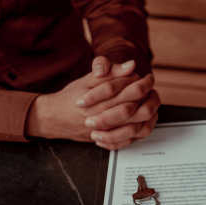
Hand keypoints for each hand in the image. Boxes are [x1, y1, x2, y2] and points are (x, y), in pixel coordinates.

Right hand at [26, 57, 159, 148]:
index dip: (144, 83)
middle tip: (152, 90)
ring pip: (137, 125)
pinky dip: (141, 128)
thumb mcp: (88, 80)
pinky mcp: (108, 138)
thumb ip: (110, 72)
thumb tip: (131, 65)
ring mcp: (107, 130)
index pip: (131, 91)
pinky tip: (144, 118)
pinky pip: (131, 139)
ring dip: (148, 113)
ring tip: (150, 102)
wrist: (53, 118)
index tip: (148, 78)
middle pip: (137, 109)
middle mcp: (105, 117)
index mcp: (101, 100)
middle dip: (149, 98)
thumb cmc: (71, 97)